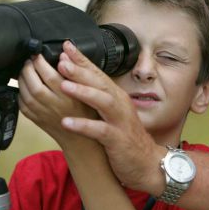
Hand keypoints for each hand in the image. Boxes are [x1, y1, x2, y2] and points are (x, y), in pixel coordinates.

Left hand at [17, 53, 97, 148]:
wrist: (81, 139)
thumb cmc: (87, 112)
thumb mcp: (88, 91)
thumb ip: (76, 74)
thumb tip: (63, 56)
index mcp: (69, 97)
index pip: (50, 76)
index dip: (41, 62)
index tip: (39, 54)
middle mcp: (54, 105)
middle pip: (34, 84)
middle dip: (28, 68)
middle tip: (30, 60)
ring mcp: (43, 114)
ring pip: (25, 93)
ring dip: (22, 78)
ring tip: (25, 69)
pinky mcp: (36, 120)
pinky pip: (22, 104)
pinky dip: (20, 91)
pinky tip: (24, 85)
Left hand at [56, 41, 165, 192]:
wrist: (147, 163)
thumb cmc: (125, 137)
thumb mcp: (112, 113)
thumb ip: (98, 97)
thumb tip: (74, 81)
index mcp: (116, 96)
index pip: (98, 73)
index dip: (83, 59)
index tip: (66, 46)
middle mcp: (119, 104)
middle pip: (100, 82)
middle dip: (80, 70)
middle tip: (62, 60)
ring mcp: (120, 121)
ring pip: (102, 101)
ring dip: (83, 92)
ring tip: (63, 85)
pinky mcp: (118, 139)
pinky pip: (99, 130)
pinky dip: (83, 125)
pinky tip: (67, 122)